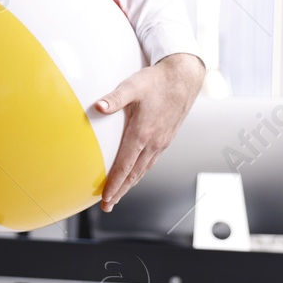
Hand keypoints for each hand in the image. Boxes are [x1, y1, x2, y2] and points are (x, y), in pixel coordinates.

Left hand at [95, 53, 205, 209]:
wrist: (184, 76)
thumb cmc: (156, 80)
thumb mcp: (132, 86)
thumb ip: (114, 98)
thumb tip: (98, 106)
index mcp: (143, 132)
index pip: (125, 165)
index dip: (114, 183)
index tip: (105, 197)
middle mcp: (154, 141)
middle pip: (134, 173)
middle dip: (120, 191)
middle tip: (107, 206)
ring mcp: (162, 141)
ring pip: (143, 169)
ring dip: (129, 184)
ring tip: (118, 196)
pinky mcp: (166, 138)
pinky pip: (150, 161)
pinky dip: (140, 172)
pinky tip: (134, 175)